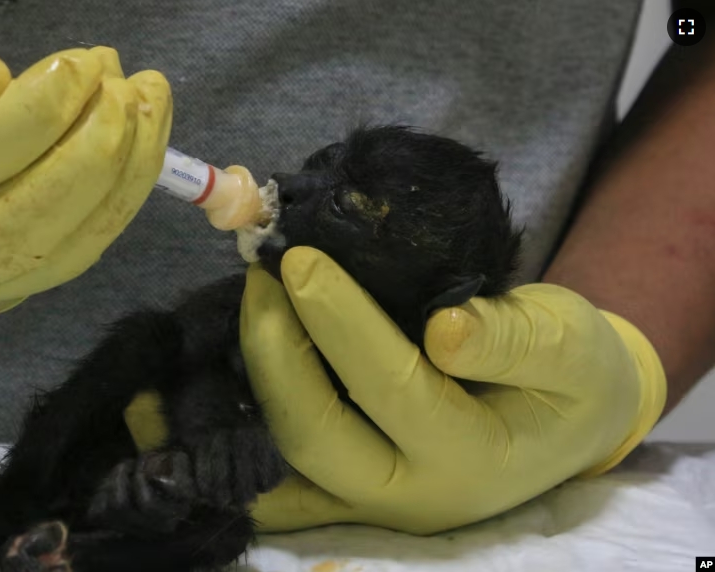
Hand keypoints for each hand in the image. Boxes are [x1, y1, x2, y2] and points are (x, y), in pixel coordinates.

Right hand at [0, 0, 170, 323]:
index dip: (24, 125)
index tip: (81, 68)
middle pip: (5, 237)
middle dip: (86, 163)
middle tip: (128, 91)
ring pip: (49, 256)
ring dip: (117, 181)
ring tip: (147, 104)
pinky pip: (63, 257)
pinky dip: (113, 201)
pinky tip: (138, 143)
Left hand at [235, 247, 665, 534]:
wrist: (566, 426)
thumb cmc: (570, 376)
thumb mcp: (571, 346)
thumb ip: (516, 341)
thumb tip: (444, 329)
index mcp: (474, 458)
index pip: (392, 386)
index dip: (340, 321)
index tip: (299, 258)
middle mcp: (411, 495)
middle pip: (315, 436)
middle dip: (273, 352)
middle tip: (261, 277)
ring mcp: (370, 504)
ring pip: (281, 462)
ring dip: (248, 385)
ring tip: (240, 308)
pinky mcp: (343, 494)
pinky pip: (275, 476)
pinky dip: (239, 429)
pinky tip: (220, 371)